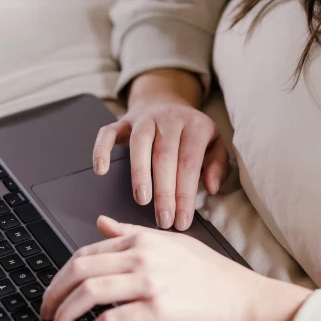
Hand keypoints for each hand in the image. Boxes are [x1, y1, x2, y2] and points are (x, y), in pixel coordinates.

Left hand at [40, 216, 311, 320]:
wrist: (241, 300)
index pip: (86, 253)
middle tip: (46, 312)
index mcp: (141, 239)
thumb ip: (131, 232)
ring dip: (65, 315)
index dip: (61, 275)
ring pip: (88, 294)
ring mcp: (149, 282)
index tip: (54, 292)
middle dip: (54, 294)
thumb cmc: (211, 275)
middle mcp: (142, 256)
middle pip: (79, 271)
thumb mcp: (170, 243)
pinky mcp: (157, 310)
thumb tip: (101, 224)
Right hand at [93, 86, 228, 231]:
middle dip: (164, 192)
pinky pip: (108, 133)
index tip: (182, 219)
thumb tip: (212, 187)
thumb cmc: (191, 133)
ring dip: (139, 173)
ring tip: (141, 200)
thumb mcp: (214, 143)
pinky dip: (102, 149)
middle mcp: (169, 119)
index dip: (185, 194)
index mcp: (195, 125)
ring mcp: (144, 119)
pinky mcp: (122, 121)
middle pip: (165, 157)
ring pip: (139, 145)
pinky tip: (102, 170)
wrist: (165, 100)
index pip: (189, 163)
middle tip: (164, 220)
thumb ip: (218, 165)